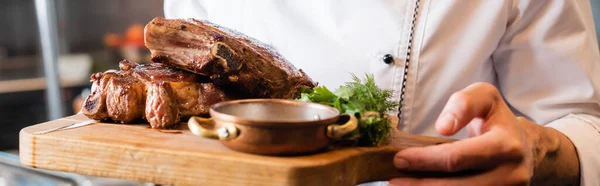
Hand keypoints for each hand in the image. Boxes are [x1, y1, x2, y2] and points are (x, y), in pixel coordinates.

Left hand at [390, 82, 579, 185]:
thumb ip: (463, 103)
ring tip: (402, 185)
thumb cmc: (497, 120)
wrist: (527, 149)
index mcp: (506, 146)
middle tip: (393, 179)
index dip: (425, 160)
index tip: (400, 158)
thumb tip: (443, 127)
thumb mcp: (485, 97)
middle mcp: (510, 175)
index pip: (458, 158)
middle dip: (420, 184)